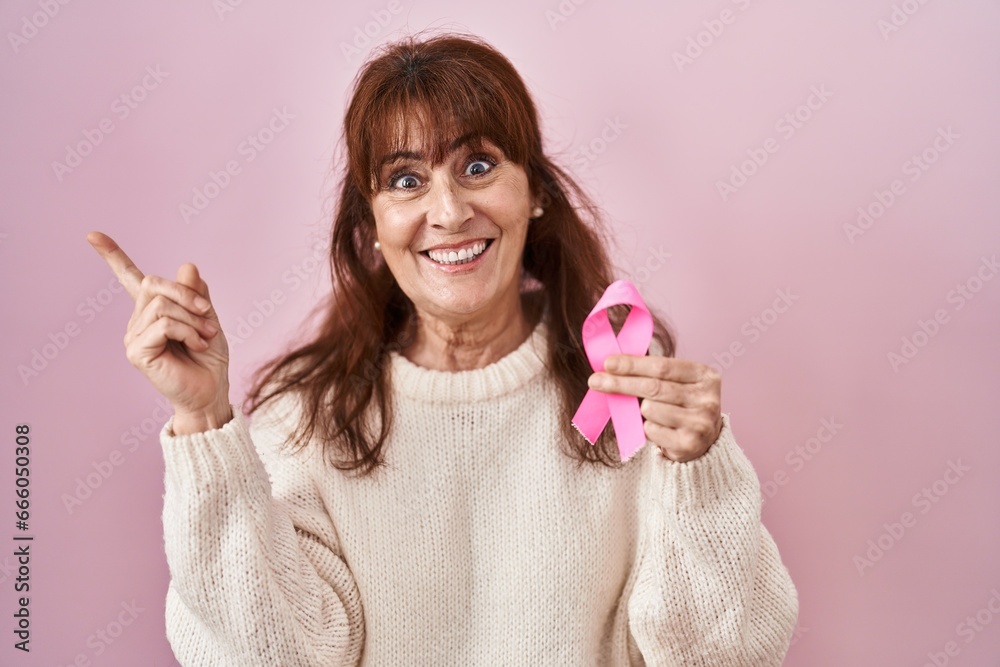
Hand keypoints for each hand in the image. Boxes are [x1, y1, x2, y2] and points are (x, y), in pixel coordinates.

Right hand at [86, 231, 231, 431]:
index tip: (92, 234)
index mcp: (152, 311)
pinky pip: (163, 324)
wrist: (210, 392)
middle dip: (186, 294)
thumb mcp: (207, 319)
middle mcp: (137, 321)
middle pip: (153, 284)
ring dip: (192, 318)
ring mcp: (133, 336)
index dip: (112, 256)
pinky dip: (187, 331)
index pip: (129, 278)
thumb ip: (196, 294)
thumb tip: (187, 265)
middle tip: (207, 314)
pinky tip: (198, 345)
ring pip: (161, 304)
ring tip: (206, 336)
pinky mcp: (136, 351)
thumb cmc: (209, 359)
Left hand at [588, 355, 721, 461]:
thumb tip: (610, 365)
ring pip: (650, 409)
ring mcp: (701, 422)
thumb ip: (650, 373)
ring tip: (651, 412)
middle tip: (595, 380)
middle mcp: (707, 398)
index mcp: (705, 375)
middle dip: (621, 383)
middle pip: (653, 387)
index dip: (632, 364)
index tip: (607, 363)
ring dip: (640, 410)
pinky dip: (647, 427)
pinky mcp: (690, 443)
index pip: (662, 366)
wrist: (702, 440)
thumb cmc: (680, 404)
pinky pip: (651, 430)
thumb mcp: (676, 383)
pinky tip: (658, 428)